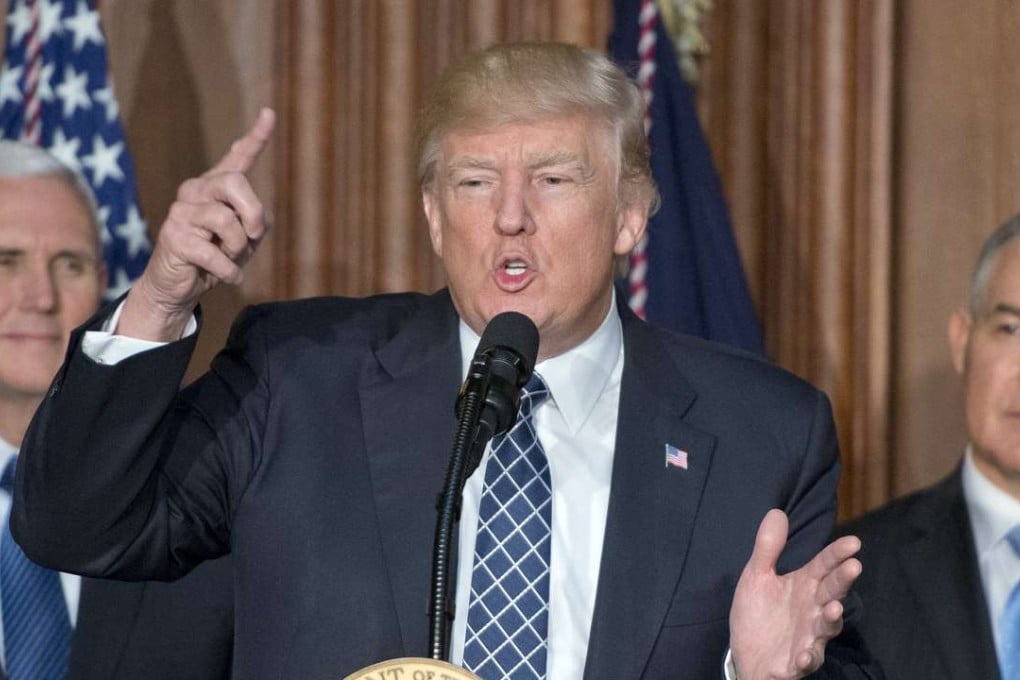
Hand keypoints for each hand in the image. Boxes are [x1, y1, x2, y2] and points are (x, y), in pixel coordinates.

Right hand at [118, 108, 276, 340]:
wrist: (179, 287)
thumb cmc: (215, 259)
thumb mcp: (245, 239)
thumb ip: (256, 222)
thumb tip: (255, 220)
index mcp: (215, 188)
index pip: (238, 157)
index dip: (256, 137)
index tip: (269, 113)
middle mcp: (195, 191)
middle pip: (235, 183)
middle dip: (253, 214)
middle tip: (251, 238)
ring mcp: (180, 211)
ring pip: (227, 221)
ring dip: (237, 249)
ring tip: (229, 259)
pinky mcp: (172, 236)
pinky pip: (215, 253)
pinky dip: (228, 271)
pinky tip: (226, 276)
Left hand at [729, 509, 861, 679]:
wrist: (747, 655)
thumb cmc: (759, 613)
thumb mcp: (757, 576)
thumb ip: (768, 548)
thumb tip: (777, 512)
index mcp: (803, 586)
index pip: (824, 565)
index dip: (837, 554)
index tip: (853, 541)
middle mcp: (812, 610)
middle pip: (831, 592)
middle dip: (843, 581)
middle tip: (854, 566)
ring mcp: (808, 636)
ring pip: (826, 628)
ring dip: (831, 620)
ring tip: (833, 610)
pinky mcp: (797, 661)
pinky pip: (806, 661)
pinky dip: (807, 658)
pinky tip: (804, 655)